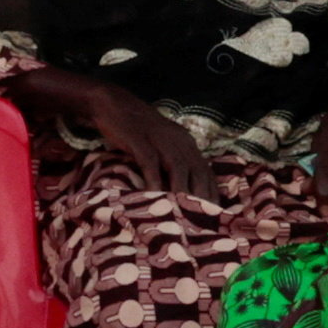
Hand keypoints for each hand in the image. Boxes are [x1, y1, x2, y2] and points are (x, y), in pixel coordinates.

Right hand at [14, 66, 216, 197]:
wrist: (112, 104)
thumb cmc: (136, 130)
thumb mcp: (161, 144)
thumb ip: (172, 163)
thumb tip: (179, 191)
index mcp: (187, 143)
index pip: (207, 171)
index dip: (212, 194)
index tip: (214, 216)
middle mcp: (179, 141)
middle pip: (198, 172)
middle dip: (202, 198)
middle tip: (202, 223)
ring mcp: (160, 140)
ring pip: (179, 169)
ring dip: (183, 193)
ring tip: (183, 216)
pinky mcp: (141, 141)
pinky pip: (151, 164)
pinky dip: (154, 181)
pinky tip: (154, 196)